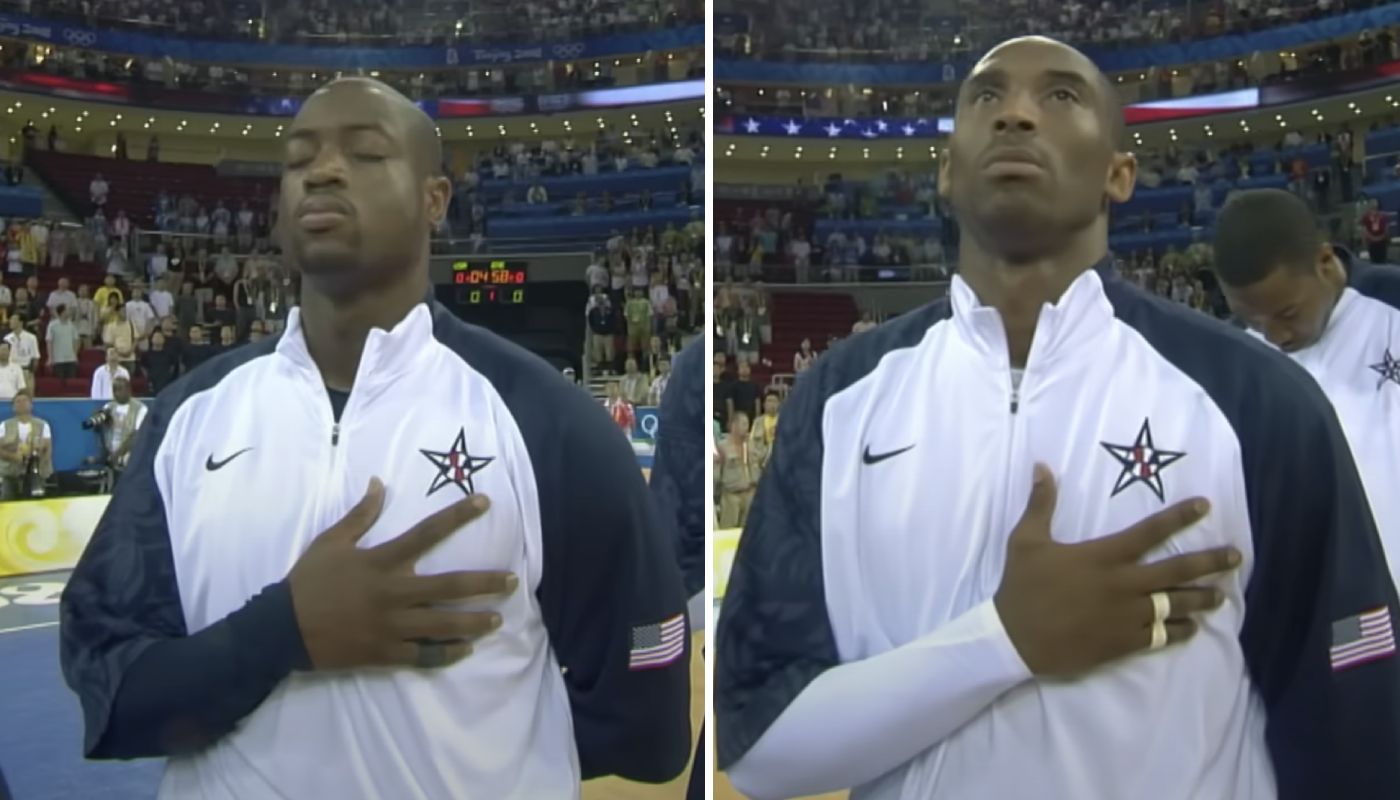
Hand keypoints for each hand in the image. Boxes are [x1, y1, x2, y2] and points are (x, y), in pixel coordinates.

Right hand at [288, 478, 518, 670]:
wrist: (280, 630)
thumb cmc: (308, 581)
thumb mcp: (330, 542)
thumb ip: (360, 515)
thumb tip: (379, 482)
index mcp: (381, 561)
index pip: (427, 532)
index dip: (457, 515)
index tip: (485, 502)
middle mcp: (393, 593)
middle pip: (449, 586)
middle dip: (485, 583)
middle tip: (512, 581)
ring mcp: (391, 626)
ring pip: (444, 625)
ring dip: (475, 621)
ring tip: (497, 618)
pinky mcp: (386, 653)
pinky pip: (425, 655)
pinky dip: (448, 653)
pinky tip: (466, 649)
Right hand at [994, 464, 1240, 677]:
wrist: (1016, 639)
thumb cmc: (1022, 587)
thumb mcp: (1026, 540)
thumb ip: (1041, 504)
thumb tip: (1042, 466)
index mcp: (1104, 556)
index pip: (1150, 531)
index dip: (1179, 517)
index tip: (1205, 506)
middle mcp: (1124, 584)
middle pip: (1177, 571)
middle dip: (1211, 562)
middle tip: (1236, 557)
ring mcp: (1127, 616)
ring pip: (1176, 606)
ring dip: (1202, 599)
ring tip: (1221, 596)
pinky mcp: (1124, 642)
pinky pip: (1162, 636)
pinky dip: (1181, 632)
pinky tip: (1192, 628)